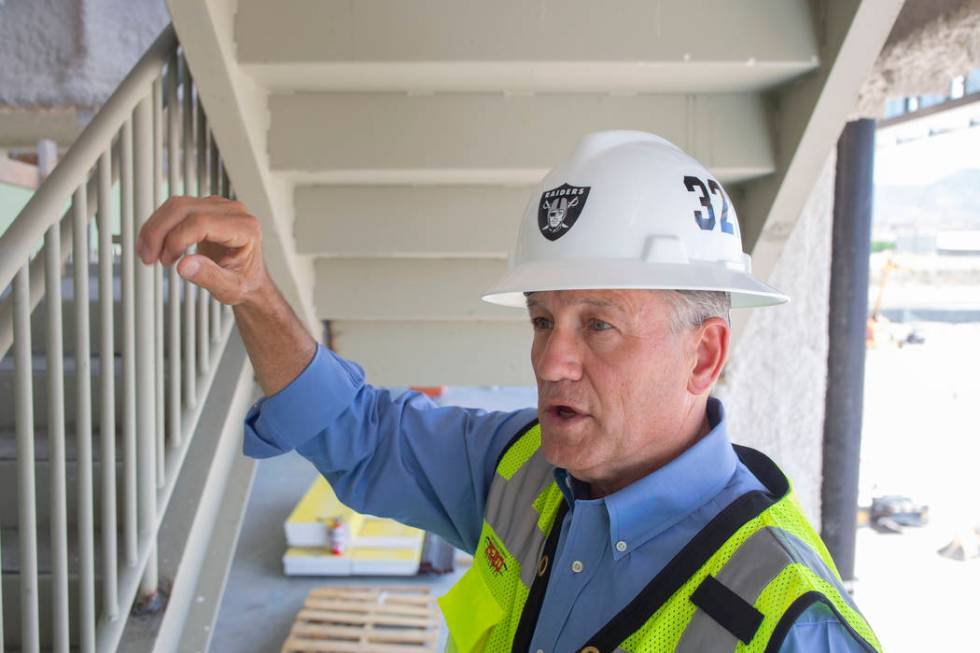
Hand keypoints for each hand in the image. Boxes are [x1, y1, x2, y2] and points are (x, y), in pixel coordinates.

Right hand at [135, 195, 269, 305]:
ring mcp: (218, 207)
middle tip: (148, 258)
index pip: (202, 222)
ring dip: (154, 229)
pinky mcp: (205, 209)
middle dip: (158, 232)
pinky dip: (159, 227)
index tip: (167, 260)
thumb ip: (209, 277)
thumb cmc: (245, 283)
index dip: (177, 239)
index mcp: (245, 229)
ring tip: (149, 255)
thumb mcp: (230, 288)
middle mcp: (233, 212)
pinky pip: (175, 210)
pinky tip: (155, 246)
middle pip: (184, 208)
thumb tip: (185, 265)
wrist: (250, 280)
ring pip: (175, 206)